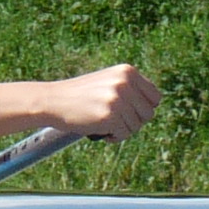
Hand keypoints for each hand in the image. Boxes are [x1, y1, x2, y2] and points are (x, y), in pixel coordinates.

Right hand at [42, 63, 157, 140]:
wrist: (53, 100)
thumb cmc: (81, 95)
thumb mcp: (108, 82)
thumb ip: (130, 89)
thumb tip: (152, 107)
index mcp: (128, 71)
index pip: (155, 97)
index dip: (145, 108)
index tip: (132, 113)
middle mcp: (125, 83)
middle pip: (148, 114)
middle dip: (134, 121)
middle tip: (116, 121)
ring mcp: (118, 99)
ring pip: (136, 126)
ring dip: (122, 130)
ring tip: (104, 124)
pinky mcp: (110, 116)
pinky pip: (123, 134)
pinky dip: (114, 137)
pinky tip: (100, 131)